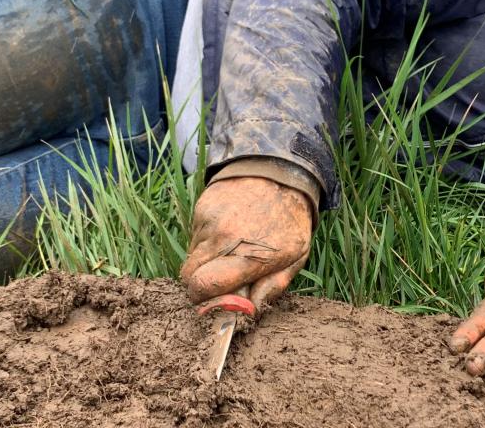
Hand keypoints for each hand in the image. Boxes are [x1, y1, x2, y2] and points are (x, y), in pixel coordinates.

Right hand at [180, 177, 312, 308]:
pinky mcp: (201, 208)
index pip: (205, 287)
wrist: (281, 170)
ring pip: (191, 258)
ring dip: (206, 263)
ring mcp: (209, 221)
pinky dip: (206, 243)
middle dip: (201, 286)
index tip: (216, 302)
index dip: (205, 301)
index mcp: (250, 255)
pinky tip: (227, 233)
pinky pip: (194, 238)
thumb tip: (247, 313)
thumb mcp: (295, 257)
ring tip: (230, 251)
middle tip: (221, 282)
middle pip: (189, 277)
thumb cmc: (291, 219)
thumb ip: (272, 288)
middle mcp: (224, 238)